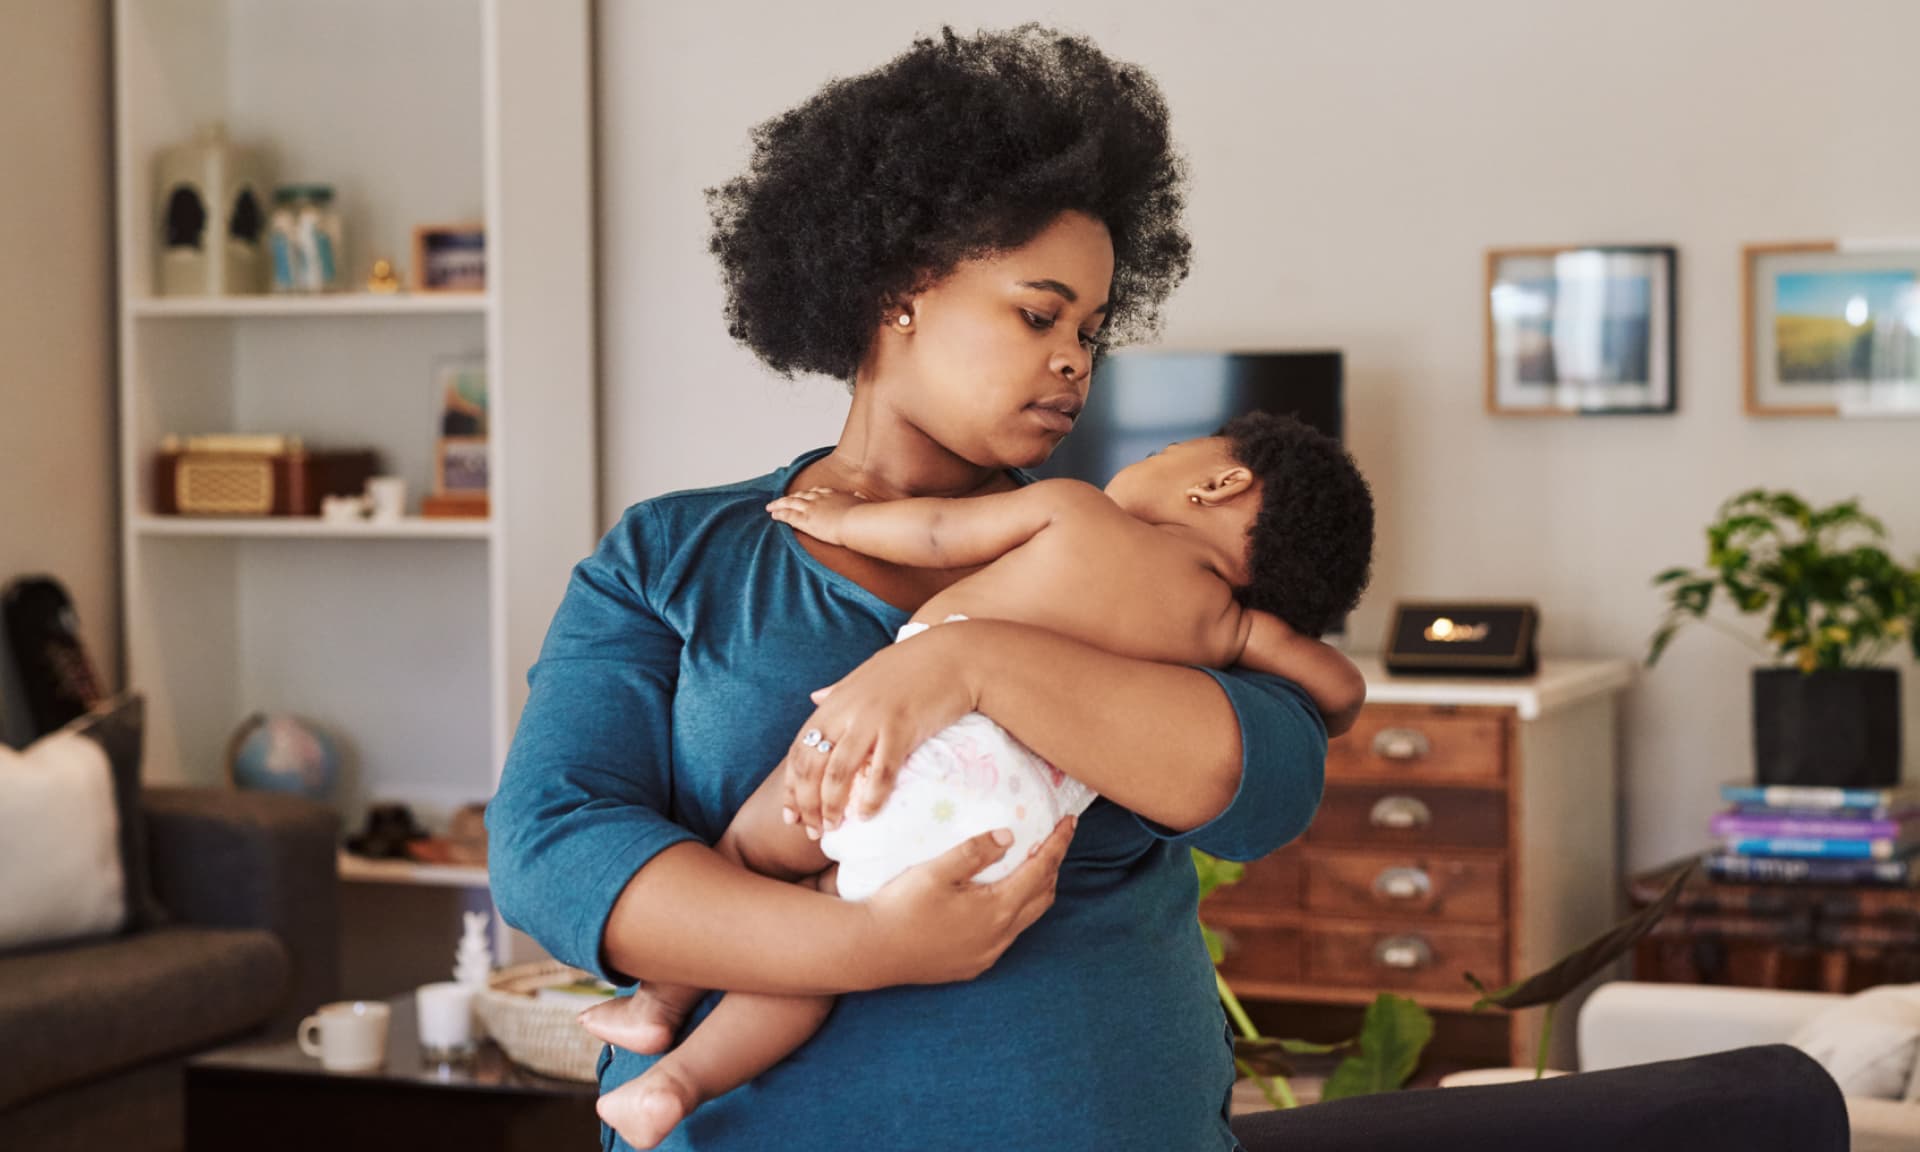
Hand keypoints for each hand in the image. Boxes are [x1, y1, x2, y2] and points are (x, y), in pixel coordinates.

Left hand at [765, 486, 867, 546]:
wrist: (856, 522)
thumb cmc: (862, 516)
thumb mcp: (862, 503)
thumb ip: (859, 499)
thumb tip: (860, 496)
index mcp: (834, 495)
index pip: (818, 492)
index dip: (810, 493)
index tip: (805, 494)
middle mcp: (820, 499)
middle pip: (801, 496)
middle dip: (791, 497)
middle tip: (783, 499)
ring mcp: (811, 508)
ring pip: (790, 503)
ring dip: (779, 504)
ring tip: (771, 507)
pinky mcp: (805, 520)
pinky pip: (788, 515)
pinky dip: (779, 514)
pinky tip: (773, 515)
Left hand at [781, 623, 978, 836]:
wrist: (955, 655)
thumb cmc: (912, 665)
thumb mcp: (866, 674)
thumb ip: (838, 690)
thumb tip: (814, 696)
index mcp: (835, 702)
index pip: (799, 750)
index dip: (791, 787)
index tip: (791, 816)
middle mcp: (846, 712)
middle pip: (811, 766)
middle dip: (806, 804)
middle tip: (814, 832)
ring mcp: (872, 720)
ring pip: (837, 773)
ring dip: (830, 806)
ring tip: (834, 828)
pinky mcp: (901, 728)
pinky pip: (880, 771)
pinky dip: (870, 797)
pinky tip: (866, 816)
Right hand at [859, 816, 1076, 985]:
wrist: (870, 950)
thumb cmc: (900, 906)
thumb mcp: (936, 870)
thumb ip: (975, 851)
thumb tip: (1010, 836)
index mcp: (997, 910)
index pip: (1041, 871)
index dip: (1058, 844)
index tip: (1070, 822)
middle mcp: (999, 937)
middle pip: (1043, 897)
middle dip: (1053, 867)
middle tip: (1053, 841)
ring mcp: (986, 955)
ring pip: (1026, 920)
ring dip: (1035, 891)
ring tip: (1031, 866)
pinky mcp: (971, 966)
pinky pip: (1006, 937)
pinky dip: (1014, 913)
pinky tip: (999, 901)